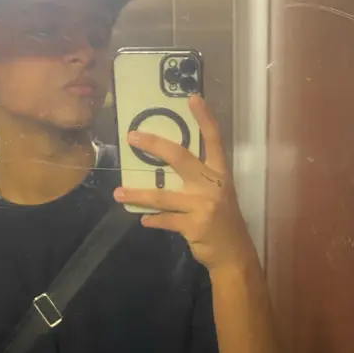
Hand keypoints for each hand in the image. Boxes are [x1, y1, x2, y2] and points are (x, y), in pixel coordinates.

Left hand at [114, 94, 254, 272]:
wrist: (234, 254)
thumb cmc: (223, 221)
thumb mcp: (218, 195)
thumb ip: (198, 180)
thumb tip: (164, 169)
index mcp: (220, 173)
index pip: (213, 140)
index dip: (204, 118)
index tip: (192, 98)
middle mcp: (212, 185)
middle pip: (180, 157)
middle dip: (155, 145)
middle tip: (132, 136)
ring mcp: (203, 206)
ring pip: (162, 196)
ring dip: (138, 194)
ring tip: (118, 194)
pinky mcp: (193, 226)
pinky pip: (164, 219)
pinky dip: (152, 219)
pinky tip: (143, 219)